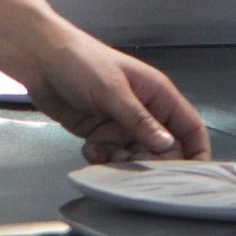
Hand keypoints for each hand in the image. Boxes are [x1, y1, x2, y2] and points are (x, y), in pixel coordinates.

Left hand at [22, 30, 212, 163]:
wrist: (39, 59)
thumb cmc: (80, 61)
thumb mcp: (113, 90)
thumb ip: (140, 121)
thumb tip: (169, 146)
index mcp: (158, 95)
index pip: (190, 128)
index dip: (196, 152)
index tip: (192, 176)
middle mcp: (145, 112)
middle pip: (163, 150)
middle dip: (150, 162)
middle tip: (132, 164)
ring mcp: (121, 125)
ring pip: (135, 157)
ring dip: (122, 163)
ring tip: (104, 153)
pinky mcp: (100, 134)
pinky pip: (110, 156)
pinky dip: (101, 159)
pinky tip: (90, 149)